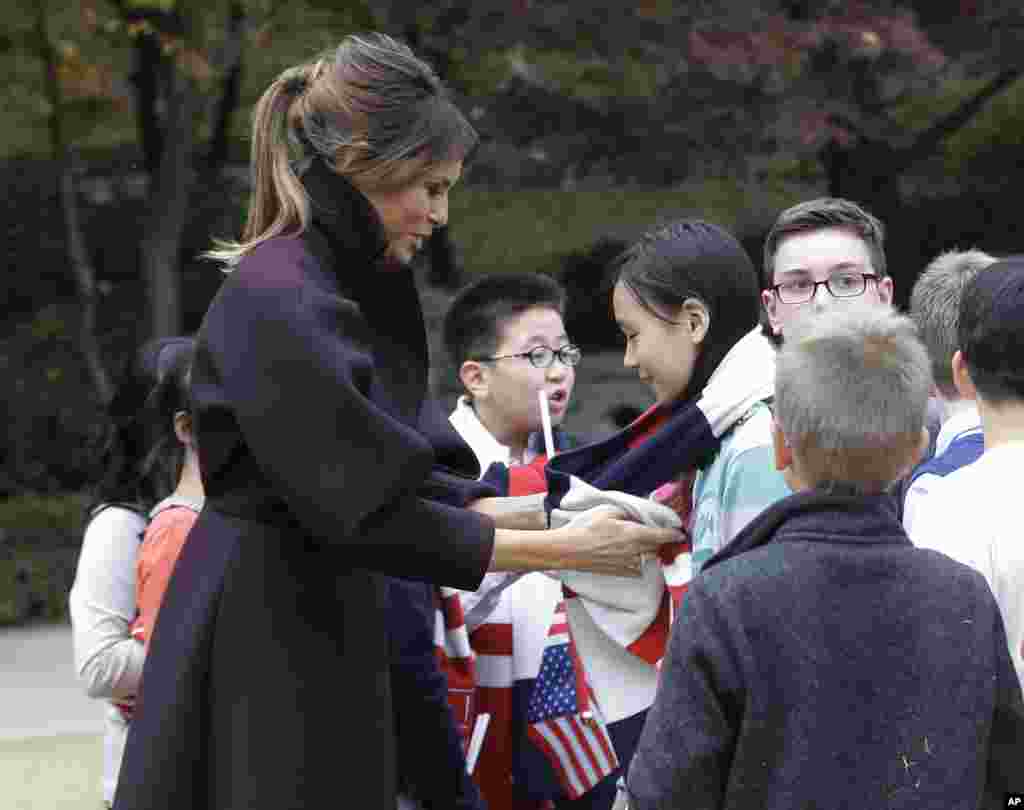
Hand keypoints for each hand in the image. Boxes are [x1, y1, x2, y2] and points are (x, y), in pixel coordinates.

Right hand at [557, 505, 684, 576]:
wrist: (569, 550)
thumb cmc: (587, 528)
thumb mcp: (607, 512)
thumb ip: (627, 514)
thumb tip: (639, 516)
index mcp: (633, 534)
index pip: (662, 536)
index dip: (674, 535)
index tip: (681, 534)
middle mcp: (635, 551)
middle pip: (657, 547)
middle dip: (659, 541)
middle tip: (656, 534)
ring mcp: (629, 564)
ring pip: (649, 557)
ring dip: (649, 550)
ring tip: (641, 543)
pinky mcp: (622, 572)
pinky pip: (638, 566)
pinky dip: (639, 560)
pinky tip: (629, 553)